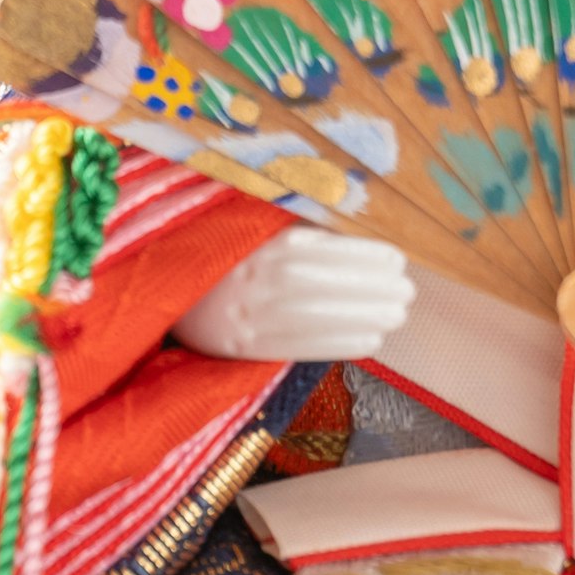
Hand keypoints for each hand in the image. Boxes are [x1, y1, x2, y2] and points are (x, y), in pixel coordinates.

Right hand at [171, 228, 413, 363]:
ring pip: (312, 316)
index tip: (395, 258)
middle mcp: (248, 278)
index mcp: (252, 242)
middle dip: (368, 287)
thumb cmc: (223, 254)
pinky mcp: (240, 346)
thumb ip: (296, 227)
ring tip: (398, 313)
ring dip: (361, 316)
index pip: (316, 249)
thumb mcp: (252, 230)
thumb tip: (352, 228)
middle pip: (318, 283)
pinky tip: (371, 339)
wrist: (167, 292)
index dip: (359, 255)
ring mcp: (243, 315)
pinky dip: (337, 344)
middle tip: (407, 289)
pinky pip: (296, 347)